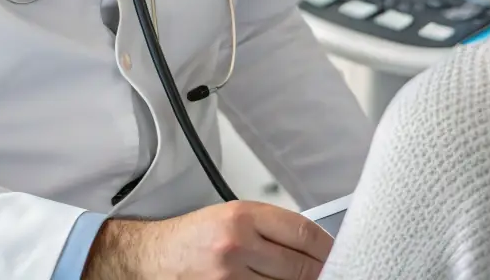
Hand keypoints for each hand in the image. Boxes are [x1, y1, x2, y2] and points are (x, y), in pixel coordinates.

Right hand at [82, 200, 332, 279]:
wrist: (152, 258)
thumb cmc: (193, 237)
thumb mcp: (232, 217)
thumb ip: (270, 228)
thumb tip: (313, 247)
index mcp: (242, 217)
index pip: (303, 232)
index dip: (327, 247)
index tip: (338, 254)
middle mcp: (237, 246)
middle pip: (301, 266)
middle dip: (320, 272)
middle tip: (329, 273)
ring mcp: (230, 278)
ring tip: (302, 279)